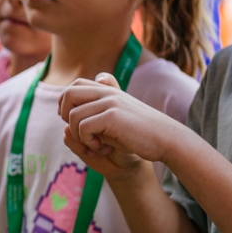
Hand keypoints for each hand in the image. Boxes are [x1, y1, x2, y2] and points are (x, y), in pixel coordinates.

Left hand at [59, 76, 185, 173]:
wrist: (165, 139)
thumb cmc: (141, 133)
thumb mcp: (119, 118)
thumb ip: (99, 111)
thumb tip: (71, 113)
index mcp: (109, 91)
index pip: (75, 85)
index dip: (66, 103)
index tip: (72, 121)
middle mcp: (107, 93)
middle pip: (68, 94)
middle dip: (66, 116)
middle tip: (80, 133)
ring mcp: (110, 102)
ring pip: (73, 116)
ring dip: (79, 135)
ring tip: (97, 144)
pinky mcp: (112, 116)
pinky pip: (83, 127)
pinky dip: (87, 141)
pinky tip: (103, 147)